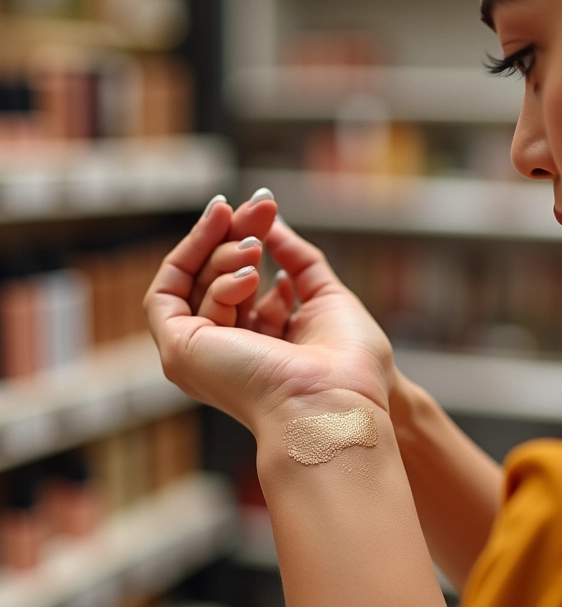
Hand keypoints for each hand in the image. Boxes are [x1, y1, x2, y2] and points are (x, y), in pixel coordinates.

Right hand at [144, 193, 395, 437]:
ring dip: (225, 253)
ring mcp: (202, 353)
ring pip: (193, 281)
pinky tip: (248, 273)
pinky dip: (205, 274)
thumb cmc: (346, 364)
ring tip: (256, 250)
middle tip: (260, 204)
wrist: (336, 401)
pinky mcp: (180, 351)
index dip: (249, 237)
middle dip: (236, 233)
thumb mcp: (326, 296)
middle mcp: (227, 349)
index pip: (242, 280)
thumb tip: (273, 222)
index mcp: (261, 342)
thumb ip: (297, 259)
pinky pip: (170, 298)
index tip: (264, 204)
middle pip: (216, 274)